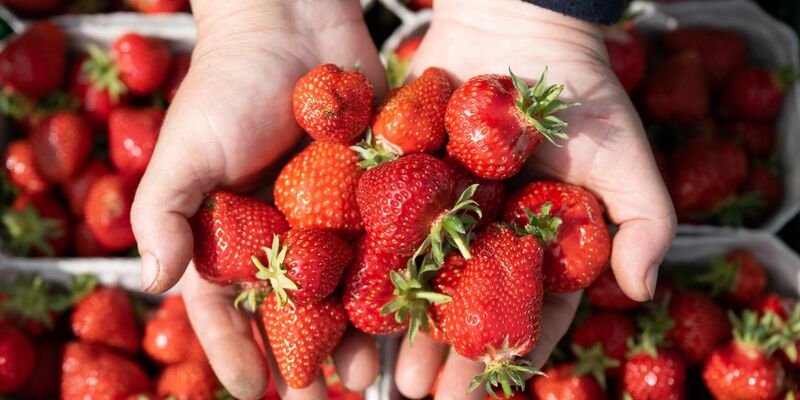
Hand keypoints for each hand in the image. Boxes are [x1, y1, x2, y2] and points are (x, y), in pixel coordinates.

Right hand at [130, 1, 386, 397]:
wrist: (291, 23)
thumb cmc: (228, 84)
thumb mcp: (184, 149)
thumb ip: (165, 213)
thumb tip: (151, 283)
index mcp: (231, 232)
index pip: (225, 302)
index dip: (234, 347)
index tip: (251, 390)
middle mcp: (282, 232)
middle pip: (292, 308)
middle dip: (304, 354)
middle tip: (320, 396)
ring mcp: (331, 214)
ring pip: (343, 287)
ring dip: (355, 331)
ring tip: (369, 374)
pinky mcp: (375, 190)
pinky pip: (386, 242)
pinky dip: (397, 277)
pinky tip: (410, 313)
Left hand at [394, 1, 676, 397]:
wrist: (515, 20)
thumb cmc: (580, 89)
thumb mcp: (625, 155)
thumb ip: (646, 222)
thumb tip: (647, 290)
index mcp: (542, 241)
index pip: (525, 311)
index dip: (502, 354)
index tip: (475, 394)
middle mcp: (491, 233)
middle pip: (463, 306)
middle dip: (440, 353)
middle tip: (413, 392)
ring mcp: (445, 208)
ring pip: (417, 278)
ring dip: (395, 324)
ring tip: (372, 368)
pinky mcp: (404, 177)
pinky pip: (382, 227)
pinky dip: (362, 263)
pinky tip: (341, 299)